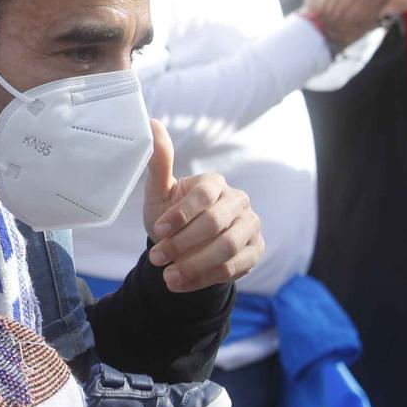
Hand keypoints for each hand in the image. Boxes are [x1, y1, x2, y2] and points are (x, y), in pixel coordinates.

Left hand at [141, 120, 264, 290]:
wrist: (185, 247)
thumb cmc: (170, 215)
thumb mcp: (159, 191)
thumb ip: (158, 161)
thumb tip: (151, 122)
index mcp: (215, 183)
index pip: (204, 195)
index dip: (180, 214)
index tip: (156, 231)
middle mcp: (239, 201)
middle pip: (215, 225)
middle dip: (183, 244)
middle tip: (156, 258)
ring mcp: (251, 227)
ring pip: (226, 249)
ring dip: (193, 265)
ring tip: (166, 276)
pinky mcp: (255, 251)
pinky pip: (233, 268)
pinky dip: (203, 278)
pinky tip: (179, 284)